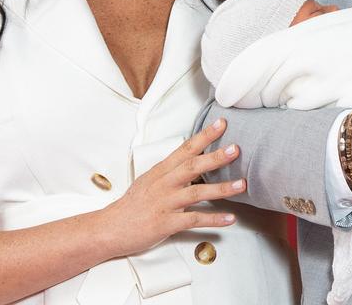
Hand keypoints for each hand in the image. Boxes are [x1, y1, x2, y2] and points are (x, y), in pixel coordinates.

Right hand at [102, 118, 246, 257]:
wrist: (110, 228)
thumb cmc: (131, 205)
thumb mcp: (149, 180)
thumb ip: (170, 170)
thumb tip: (190, 158)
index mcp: (161, 171)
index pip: (185, 149)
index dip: (204, 136)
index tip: (221, 124)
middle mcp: (164, 184)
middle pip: (192, 166)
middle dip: (215, 157)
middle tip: (235, 149)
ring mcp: (165, 203)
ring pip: (197, 193)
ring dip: (221, 189)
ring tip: (241, 185)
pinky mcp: (166, 223)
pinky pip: (194, 220)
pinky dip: (213, 219)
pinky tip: (230, 218)